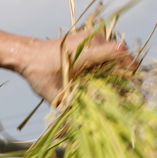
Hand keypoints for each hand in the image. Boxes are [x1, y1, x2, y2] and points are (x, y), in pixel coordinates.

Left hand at [19, 30, 134, 104]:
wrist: (28, 53)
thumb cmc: (38, 73)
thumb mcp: (53, 93)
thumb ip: (70, 105)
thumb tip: (86, 122)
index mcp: (85, 52)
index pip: (119, 52)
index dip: (128, 68)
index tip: (128, 84)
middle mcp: (93, 39)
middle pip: (121, 55)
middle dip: (122, 73)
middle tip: (116, 91)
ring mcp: (93, 35)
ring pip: (115, 52)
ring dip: (114, 68)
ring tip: (105, 84)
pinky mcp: (90, 36)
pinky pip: (107, 49)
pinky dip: (106, 62)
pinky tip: (97, 75)